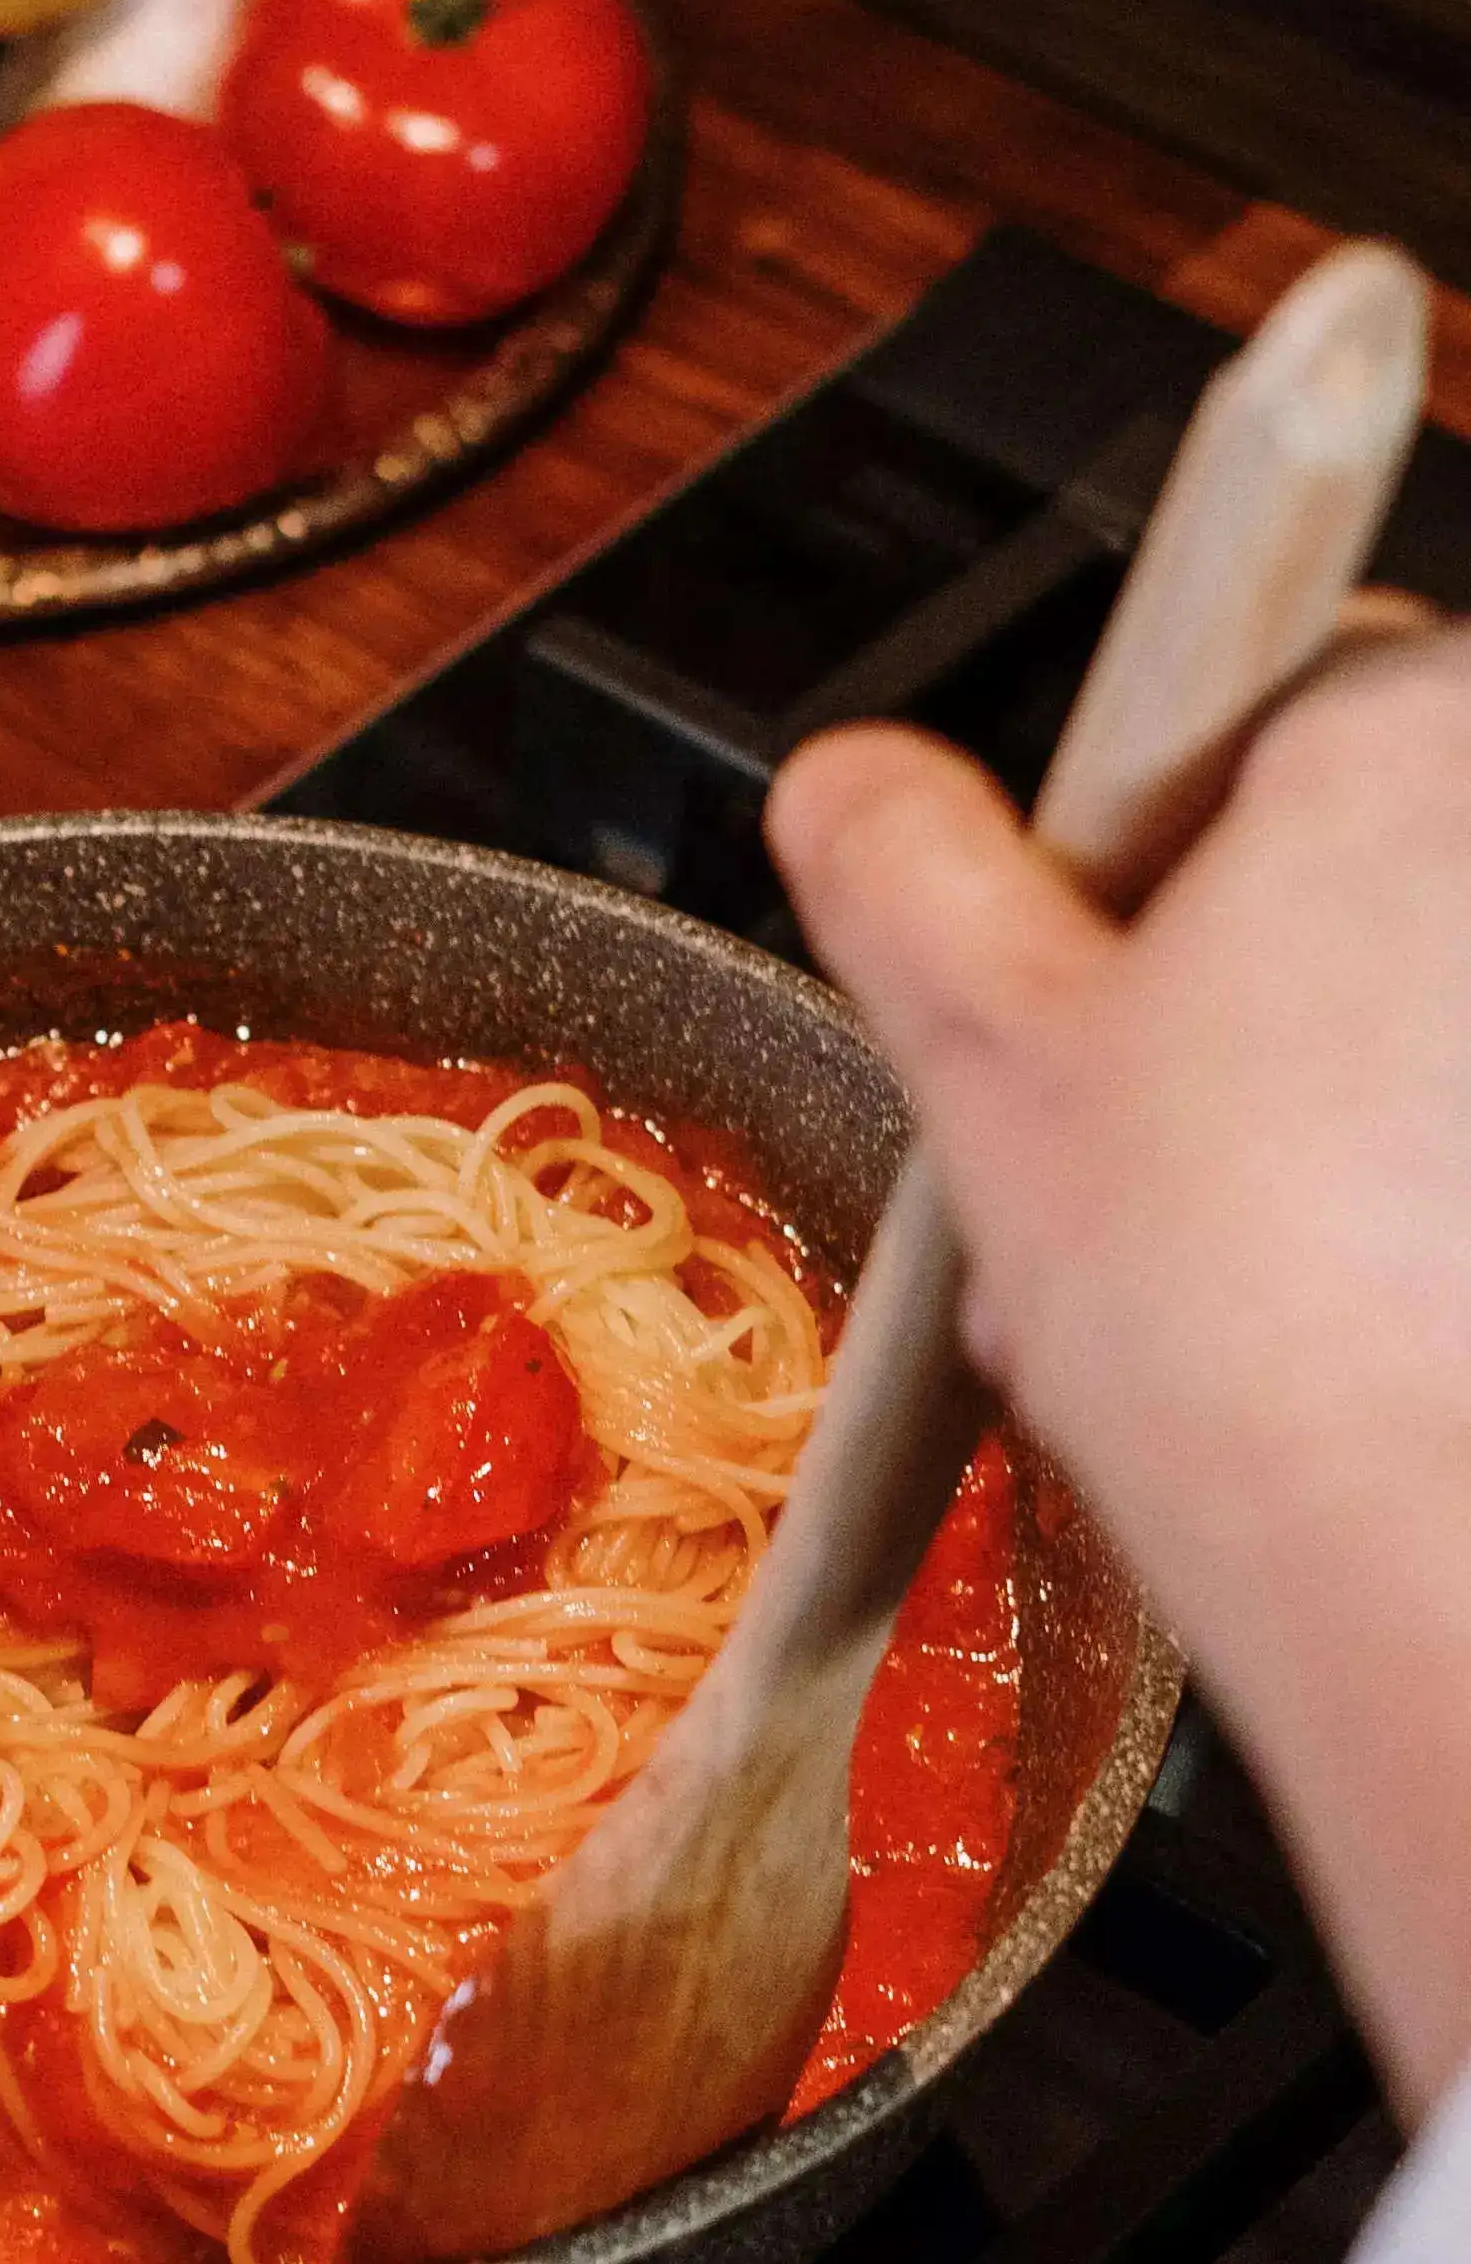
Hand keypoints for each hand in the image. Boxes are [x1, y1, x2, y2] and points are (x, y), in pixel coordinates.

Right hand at [769, 630, 1470, 2118]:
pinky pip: (1458, 1128)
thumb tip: (854, 783)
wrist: (1436, 1563)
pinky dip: (1428, 1194)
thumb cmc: (1254, 1320)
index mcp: (1396, 735)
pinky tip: (1374, 1303)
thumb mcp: (990, 1060)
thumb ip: (908, 874)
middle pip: (1374, 854)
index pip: (1262, 700)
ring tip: (1258, 1260)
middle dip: (1262, 990)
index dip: (1156, 858)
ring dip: (1349, 1100)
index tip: (1112, 984)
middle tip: (1165, 1150)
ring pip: (1428, 1006)